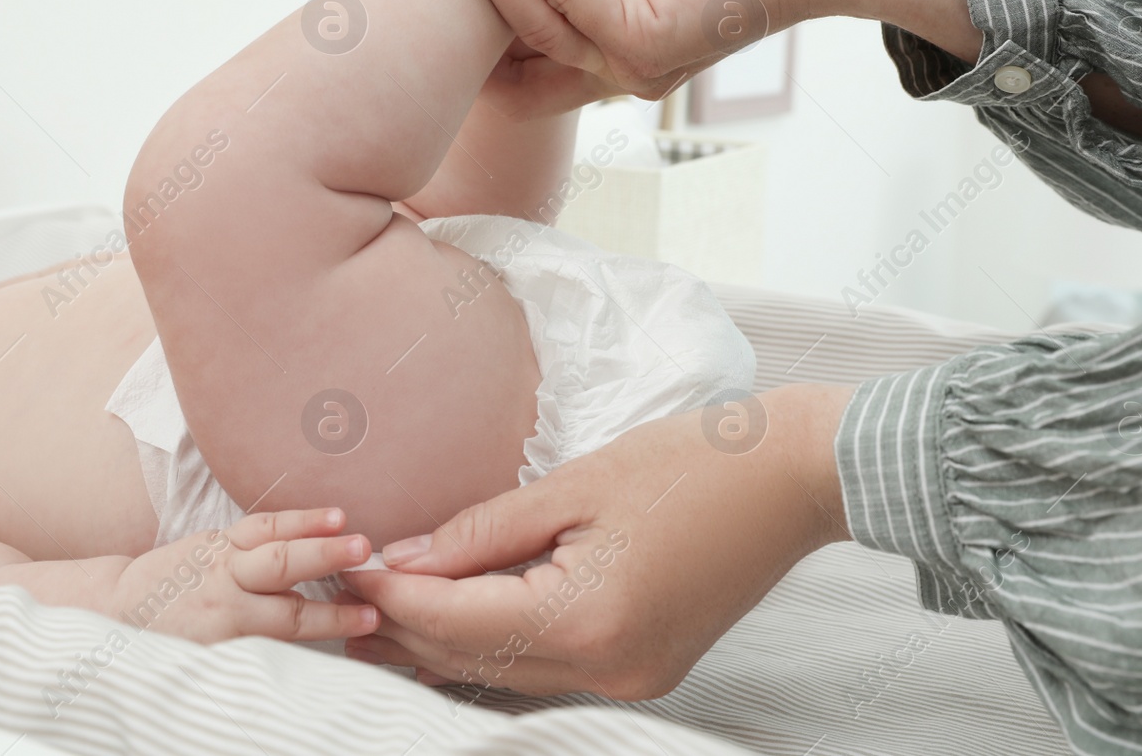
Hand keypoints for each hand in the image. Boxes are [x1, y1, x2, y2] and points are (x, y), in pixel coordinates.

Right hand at [110, 508, 379, 643]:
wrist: (113, 614)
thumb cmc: (174, 580)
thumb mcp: (208, 550)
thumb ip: (252, 548)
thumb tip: (316, 541)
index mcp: (222, 547)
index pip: (269, 527)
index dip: (307, 520)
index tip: (342, 517)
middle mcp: (224, 578)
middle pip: (281, 563)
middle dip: (325, 554)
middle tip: (364, 549)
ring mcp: (224, 619)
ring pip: (283, 615)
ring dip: (329, 615)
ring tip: (368, 615)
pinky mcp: (220, 652)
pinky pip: (266, 651)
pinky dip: (299, 653)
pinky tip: (331, 654)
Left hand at [341, 384, 854, 697]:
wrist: (795, 479)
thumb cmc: (694, 463)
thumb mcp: (577, 484)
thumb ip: (484, 530)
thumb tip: (408, 558)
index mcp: (589, 621)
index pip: (455, 620)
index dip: (391, 593)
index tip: (345, 561)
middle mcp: (608, 670)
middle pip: (473, 659)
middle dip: (403, 623)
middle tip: (345, 582)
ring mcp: (630, 678)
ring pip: (504, 672)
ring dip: (442, 638)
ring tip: (381, 603)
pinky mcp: (644, 669)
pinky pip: (545, 667)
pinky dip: (494, 642)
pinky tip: (456, 612)